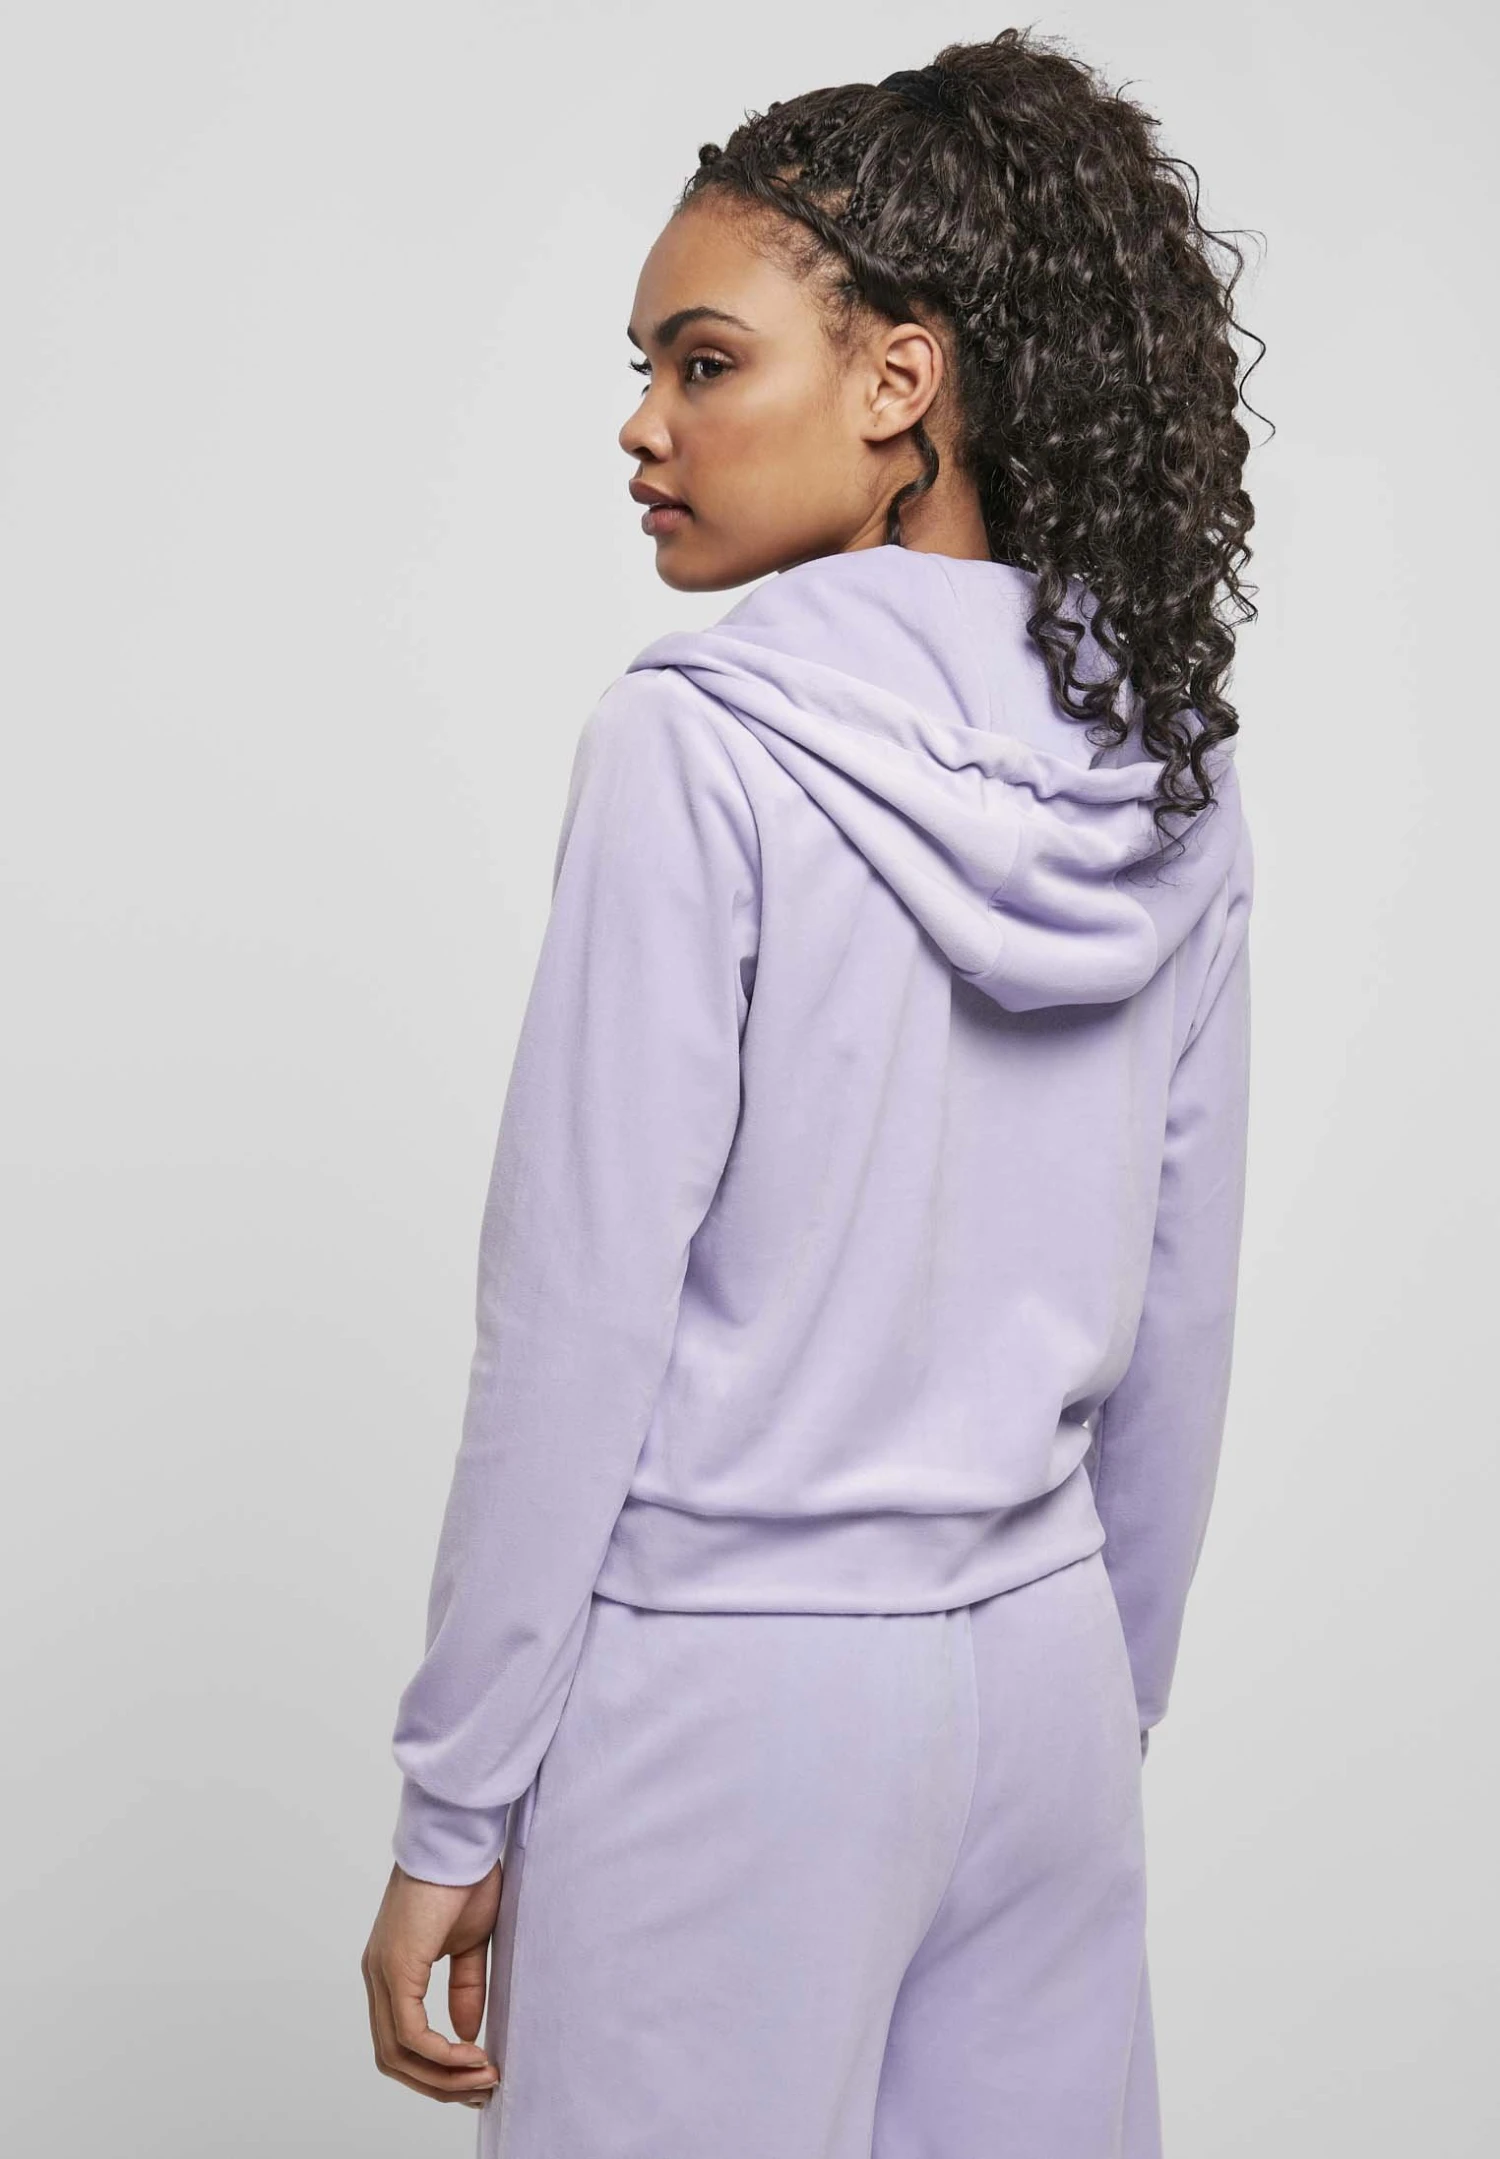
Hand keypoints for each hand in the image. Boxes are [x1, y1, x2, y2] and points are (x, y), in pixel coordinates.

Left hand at [362, 1861, 504, 2108]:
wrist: (459, 1837)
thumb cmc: (466, 1876)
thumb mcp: (470, 1944)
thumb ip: (464, 1988)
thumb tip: (466, 2035)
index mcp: (391, 1969)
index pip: (400, 2041)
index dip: (435, 2069)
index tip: (476, 2075)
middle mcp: (377, 1975)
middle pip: (394, 2058)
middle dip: (438, 2084)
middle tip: (480, 2090)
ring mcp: (382, 1972)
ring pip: (398, 2054)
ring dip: (442, 2076)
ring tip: (482, 2078)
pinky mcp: (396, 1967)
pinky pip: (411, 2033)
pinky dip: (441, 2054)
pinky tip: (471, 2054)